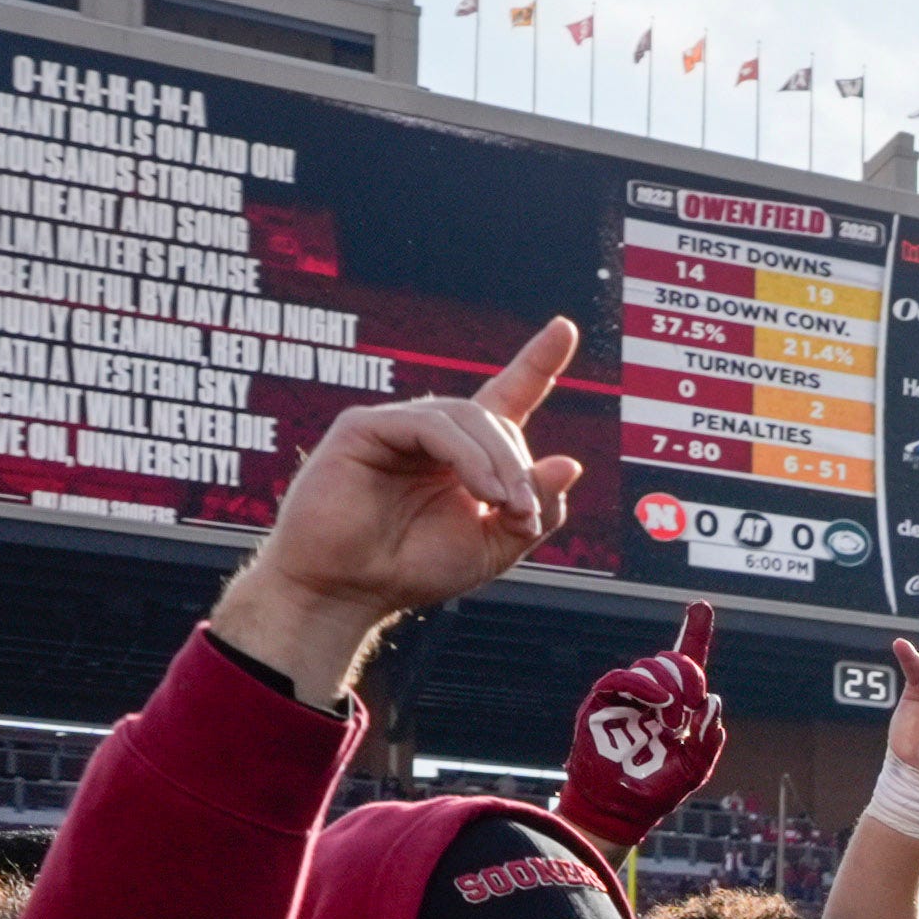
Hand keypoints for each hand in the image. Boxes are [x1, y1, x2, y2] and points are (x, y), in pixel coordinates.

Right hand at [232, 318, 581, 696]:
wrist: (348, 591)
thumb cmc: (411, 568)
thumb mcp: (493, 546)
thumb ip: (536, 509)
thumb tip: (570, 464)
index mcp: (464, 455)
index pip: (507, 396)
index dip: (537, 363)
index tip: (565, 327)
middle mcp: (431, 433)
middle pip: (495, 418)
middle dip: (520, 465)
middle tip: (524, 515)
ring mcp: (395, 426)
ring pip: (467, 417)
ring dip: (498, 464)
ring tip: (503, 508)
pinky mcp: (364, 428)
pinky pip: (431, 426)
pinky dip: (466, 456)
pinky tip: (479, 491)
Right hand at [559, 600, 727, 860]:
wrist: (618, 810)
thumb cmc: (655, 791)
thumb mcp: (694, 768)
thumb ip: (708, 738)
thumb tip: (713, 701)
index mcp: (674, 708)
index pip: (686, 665)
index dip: (694, 634)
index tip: (702, 607)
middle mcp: (651, 698)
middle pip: (672, 661)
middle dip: (689, 675)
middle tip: (691, 705)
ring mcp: (626, 699)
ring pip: (651, 666)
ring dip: (670, 687)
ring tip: (672, 720)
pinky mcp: (602, 703)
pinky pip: (623, 678)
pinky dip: (644, 684)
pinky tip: (660, 701)